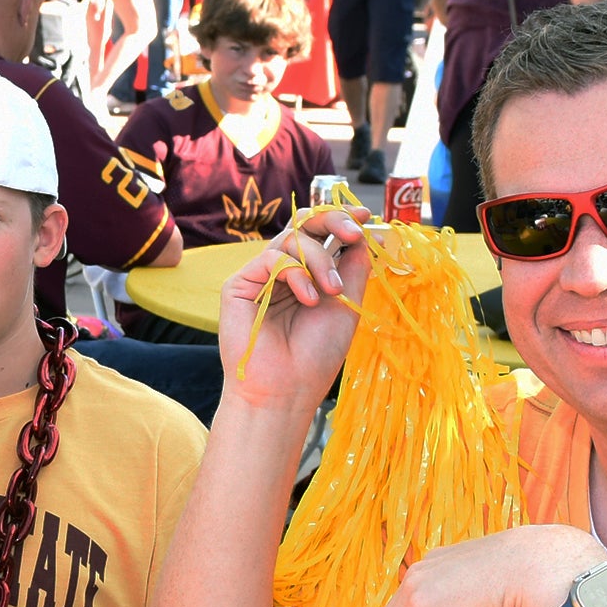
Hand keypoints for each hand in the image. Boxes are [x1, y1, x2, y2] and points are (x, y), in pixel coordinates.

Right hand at [211, 215, 367, 410]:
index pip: (322, 236)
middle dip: (332, 221)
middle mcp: (284, 273)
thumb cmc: (316, 356)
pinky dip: (296, 274)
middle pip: (304, 226)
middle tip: (354, 232)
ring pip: (292, 240)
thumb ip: (353, 267)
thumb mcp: (347, 305)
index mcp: (310, 277)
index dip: (342, 221)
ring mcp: (261, 277)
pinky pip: (272, 259)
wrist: (287, 389)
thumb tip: (362, 233)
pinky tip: (308, 299)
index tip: (366, 216)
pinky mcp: (240, 285)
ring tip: (332, 291)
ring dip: (319, 260)